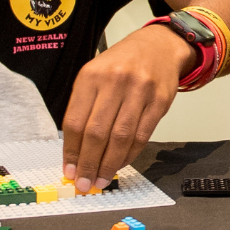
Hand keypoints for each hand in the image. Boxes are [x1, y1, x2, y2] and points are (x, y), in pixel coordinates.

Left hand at [63, 23, 191, 191]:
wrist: (159, 45)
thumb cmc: (121, 65)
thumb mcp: (95, 75)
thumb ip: (84, 109)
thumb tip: (76, 152)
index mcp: (91, 76)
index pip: (75, 121)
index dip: (71, 151)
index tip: (69, 171)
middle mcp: (114, 81)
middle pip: (97, 132)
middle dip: (89, 163)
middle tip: (85, 184)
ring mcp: (139, 91)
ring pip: (120, 138)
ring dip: (109, 164)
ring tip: (101, 180)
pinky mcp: (159, 101)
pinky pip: (142, 136)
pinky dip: (129, 155)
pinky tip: (120, 164)